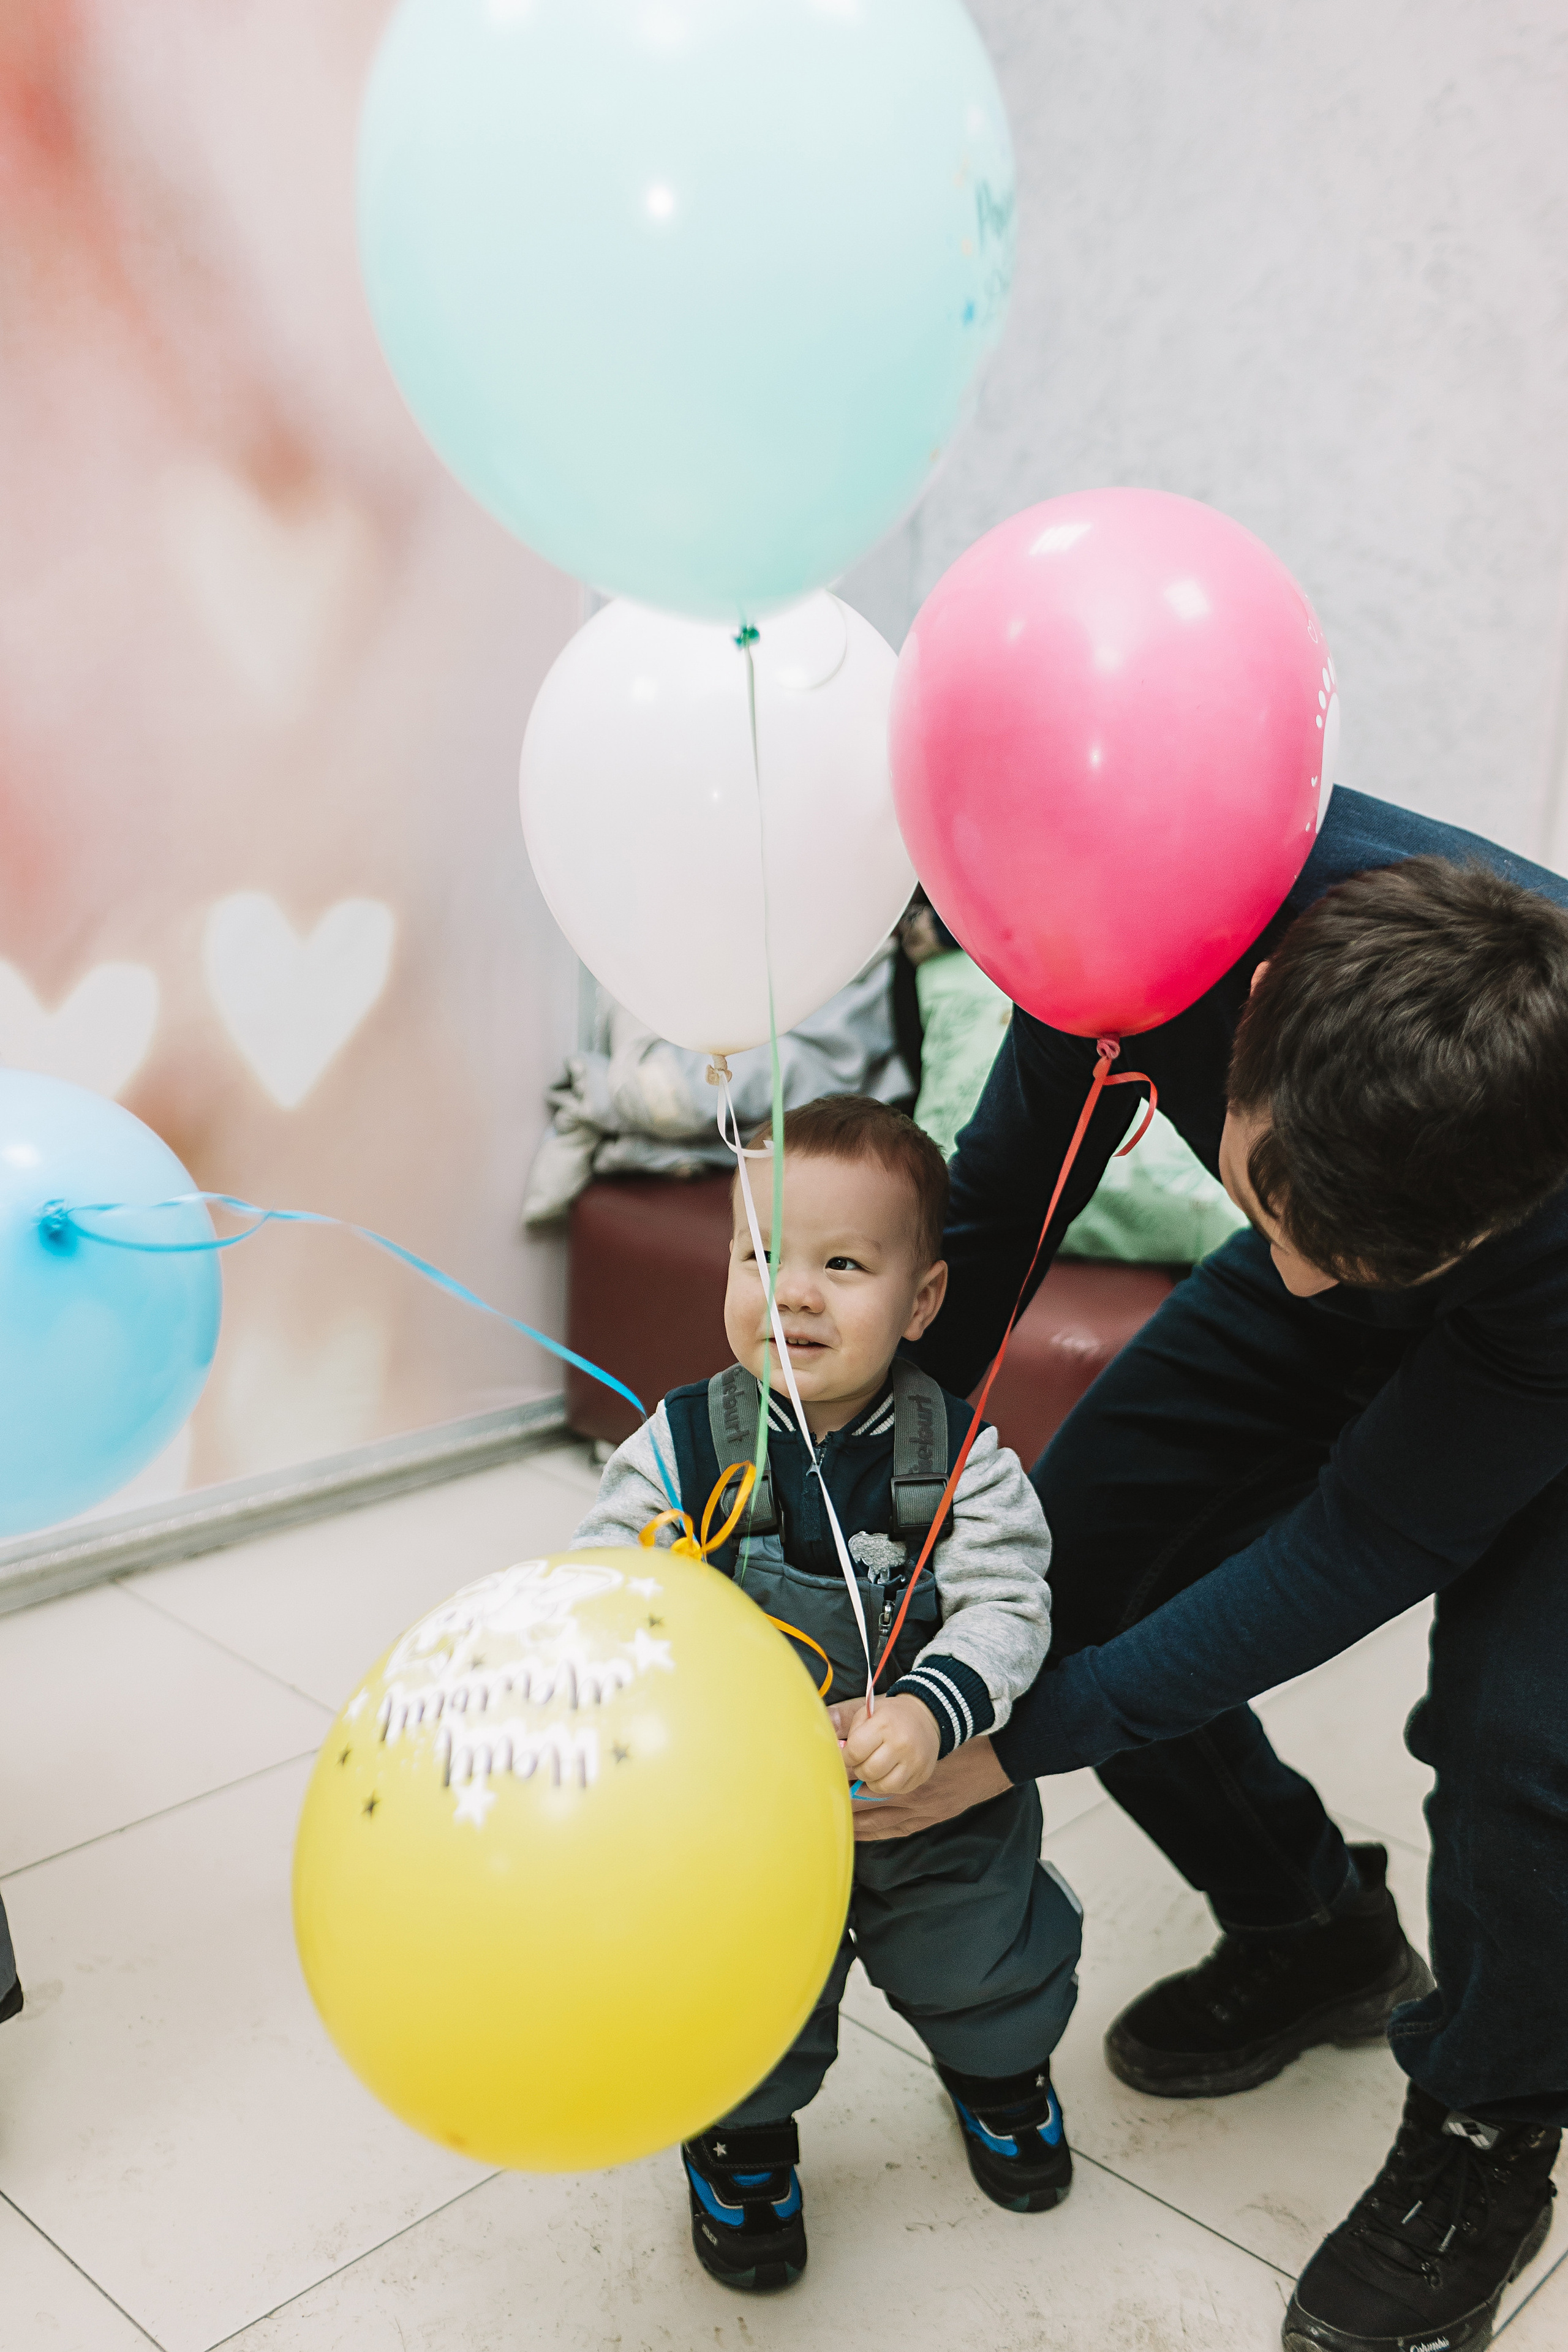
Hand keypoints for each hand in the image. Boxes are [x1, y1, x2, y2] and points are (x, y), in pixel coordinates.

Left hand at [828, 1710, 1012, 1841]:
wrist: (988, 1751)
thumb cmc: (939, 1732)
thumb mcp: (896, 1714)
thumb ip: (857, 1716)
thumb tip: (825, 1719)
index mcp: (899, 1759)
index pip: (854, 1774)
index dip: (832, 1776)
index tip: (815, 1774)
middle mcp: (908, 1788)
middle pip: (859, 1802)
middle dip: (835, 1803)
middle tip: (813, 1803)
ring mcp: (919, 1807)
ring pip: (873, 1822)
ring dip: (848, 1822)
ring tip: (825, 1821)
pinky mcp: (927, 1818)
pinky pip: (891, 1831)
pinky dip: (869, 1833)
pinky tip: (853, 1831)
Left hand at [839, 1694, 939, 1795]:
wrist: (926, 1717)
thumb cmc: (890, 1717)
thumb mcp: (867, 1711)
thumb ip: (846, 1725)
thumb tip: (829, 1744)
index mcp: (884, 1724)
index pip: (855, 1751)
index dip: (845, 1756)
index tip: (846, 1755)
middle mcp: (901, 1744)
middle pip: (867, 1771)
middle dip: (858, 1769)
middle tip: (861, 1761)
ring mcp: (913, 1761)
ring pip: (881, 1786)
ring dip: (872, 1780)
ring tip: (874, 1767)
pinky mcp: (921, 1775)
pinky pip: (896, 1790)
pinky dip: (887, 1784)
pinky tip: (888, 1771)